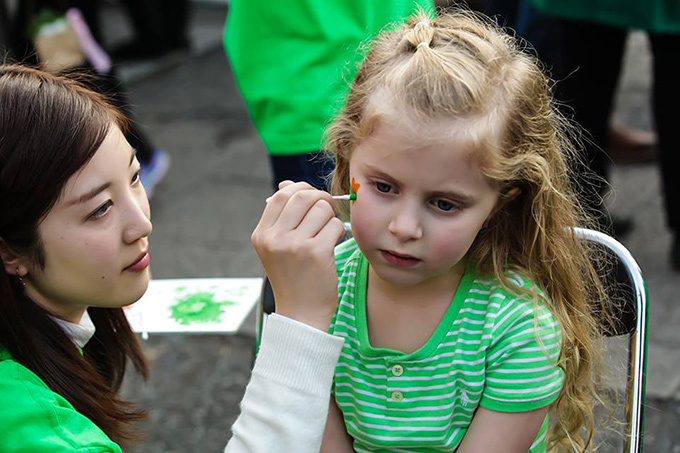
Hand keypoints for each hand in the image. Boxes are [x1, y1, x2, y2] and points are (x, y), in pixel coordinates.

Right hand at [251, 181, 345, 330]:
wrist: (301, 314)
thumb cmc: (294, 278)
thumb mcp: (278, 247)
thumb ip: (282, 217)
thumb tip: (287, 183)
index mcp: (262, 234)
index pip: (282, 194)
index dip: (302, 189)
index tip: (313, 199)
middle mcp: (274, 238)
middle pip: (303, 196)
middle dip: (321, 198)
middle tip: (328, 211)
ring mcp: (293, 245)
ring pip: (321, 209)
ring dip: (331, 218)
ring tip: (328, 234)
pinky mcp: (315, 253)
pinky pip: (334, 226)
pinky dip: (338, 232)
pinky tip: (333, 246)